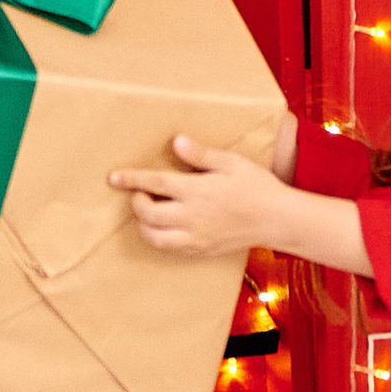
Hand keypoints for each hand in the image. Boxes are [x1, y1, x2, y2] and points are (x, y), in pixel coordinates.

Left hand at [112, 135, 295, 262]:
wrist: (277, 219)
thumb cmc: (257, 186)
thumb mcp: (231, 163)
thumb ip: (201, 155)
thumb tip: (177, 141)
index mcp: (198, 191)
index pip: (155, 184)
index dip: (131, 180)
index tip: (114, 177)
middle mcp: (193, 217)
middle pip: (149, 215)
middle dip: (137, 203)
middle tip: (140, 193)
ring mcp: (196, 237)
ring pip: (155, 238)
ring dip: (145, 225)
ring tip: (150, 211)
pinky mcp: (202, 250)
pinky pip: (171, 249)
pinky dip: (160, 238)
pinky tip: (165, 227)